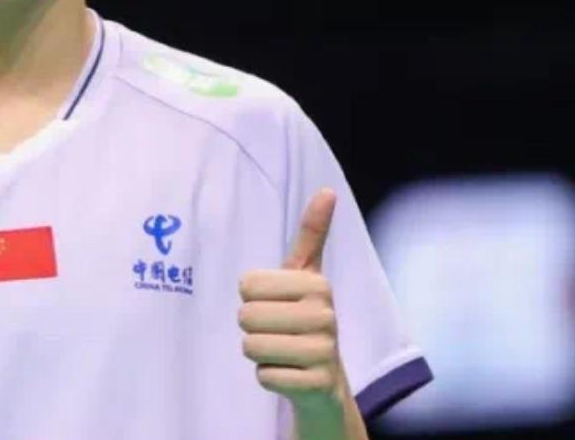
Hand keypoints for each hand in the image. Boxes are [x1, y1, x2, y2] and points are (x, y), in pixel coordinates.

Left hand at [237, 188, 349, 412]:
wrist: (325, 383)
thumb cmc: (303, 319)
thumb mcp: (305, 275)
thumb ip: (312, 234)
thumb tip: (328, 190)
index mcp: (318, 284)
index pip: (247, 284)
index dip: (251, 298)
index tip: (276, 304)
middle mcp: (326, 315)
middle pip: (246, 316)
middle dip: (252, 327)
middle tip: (278, 332)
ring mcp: (324, 351)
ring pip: (251, 346)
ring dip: (258, 352)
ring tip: (283, 352)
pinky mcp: (317, 384)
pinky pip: (263, 375)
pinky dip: (268, 377)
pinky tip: (289, 374)